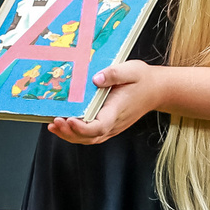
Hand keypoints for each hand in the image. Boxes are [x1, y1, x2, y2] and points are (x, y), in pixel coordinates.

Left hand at [46, 60, 166, 143]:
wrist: (156, 89)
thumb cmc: (143, 79)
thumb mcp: (131, 70)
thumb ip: (113, 74)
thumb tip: (96, 79)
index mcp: (117, 111)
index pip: (98, 127)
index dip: (82, 127)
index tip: (69, 119)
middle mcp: (113, 123)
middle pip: (89, 137)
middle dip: (70, 133)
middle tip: (54, 122)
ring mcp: (111, 127)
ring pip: (88, 139)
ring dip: (70, 135)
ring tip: (53, 125)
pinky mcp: (108, 125)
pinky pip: (90, 135)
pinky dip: (75, 133)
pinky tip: (63, 126)